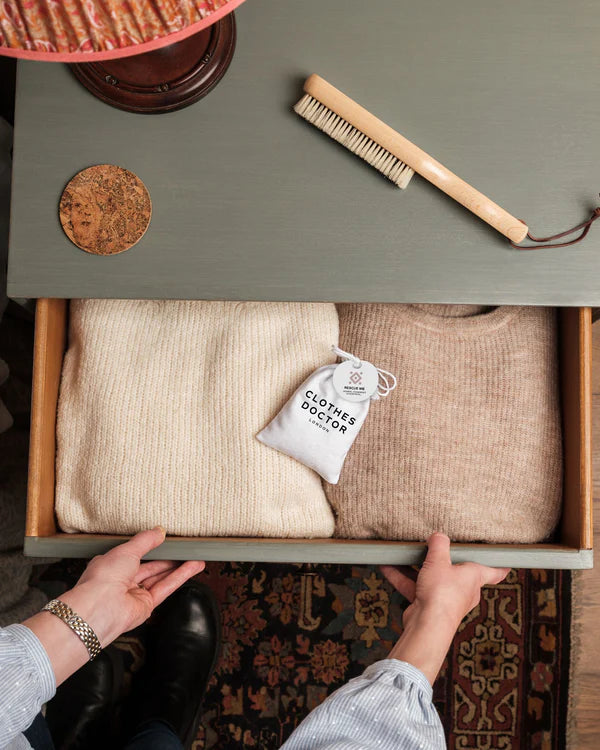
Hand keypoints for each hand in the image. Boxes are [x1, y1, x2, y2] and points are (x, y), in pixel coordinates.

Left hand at [61, 526, 205, 645]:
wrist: (99, 608)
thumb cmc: (103, 578)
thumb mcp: (127, 550)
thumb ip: (146, 540)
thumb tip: (158, 531)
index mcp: (111, 565)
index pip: (134, 553)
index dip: (151, 546)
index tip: (166, 539)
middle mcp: (122, 580)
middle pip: (151, 567)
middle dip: (168, 558)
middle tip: (185, 549)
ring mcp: (134, 594)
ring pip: (161, 577)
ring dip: (178, 568)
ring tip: (195, 557)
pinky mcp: (145, 606)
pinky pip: (166, 588)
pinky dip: (180, 577)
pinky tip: (192, 568)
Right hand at [380, 532, 509, 683]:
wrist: (427, 625)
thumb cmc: (441, 594)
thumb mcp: (439, 561)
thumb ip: (439, 544)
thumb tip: (438, 535)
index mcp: (474, 577)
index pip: (494, 571)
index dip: (500, 566)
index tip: (506, 562)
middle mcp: (462, 589)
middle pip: (457, 572)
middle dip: (447, 561)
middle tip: (440, 548)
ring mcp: (444, 598)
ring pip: (431, 578)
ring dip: (416, 567)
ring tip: (404, 553)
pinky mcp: (427, 605)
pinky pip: (414, 587)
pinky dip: (401, 577)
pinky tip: (387, 566)